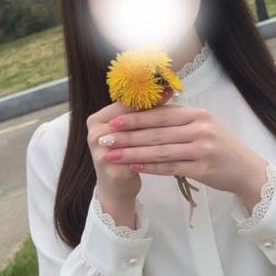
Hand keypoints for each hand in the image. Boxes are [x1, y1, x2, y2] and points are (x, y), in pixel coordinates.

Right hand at [86, 87, 174, 205]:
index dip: (147, 97)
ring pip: (135, 137)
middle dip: (154, 111)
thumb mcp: (131, 131)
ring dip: (158, 130)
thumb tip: (165, 88)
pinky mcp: (113, 169)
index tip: (168, 89)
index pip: (125, 104)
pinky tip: (175, 148)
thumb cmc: (128, 154)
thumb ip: (142, 112)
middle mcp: (95, 134)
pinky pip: (138, 157)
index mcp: (97, 120)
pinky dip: (157, 153)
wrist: (117, 187)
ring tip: (181, 124)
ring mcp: (101, 151)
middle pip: (129, 119)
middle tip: (177, 102)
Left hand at [102, 104, 267, 197]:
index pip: (160, 114)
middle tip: (104, 140)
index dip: (135, 118)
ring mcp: (202, 149)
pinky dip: (150, 167)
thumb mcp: (203, 125)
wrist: (246, 169)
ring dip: (133, 153)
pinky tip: (134, 167)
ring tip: (112, 156)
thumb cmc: (220, 146)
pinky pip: (170, 167)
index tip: (112, 121)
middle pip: (156, 132)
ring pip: (160, 151)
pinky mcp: (202, 169)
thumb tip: (145, 114)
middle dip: (127, 136)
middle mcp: (200, 129)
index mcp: (198, 114)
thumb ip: (178, 120)